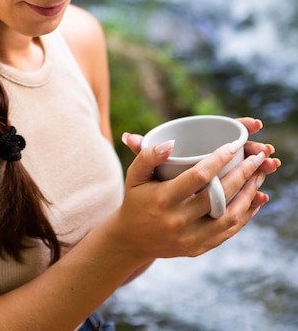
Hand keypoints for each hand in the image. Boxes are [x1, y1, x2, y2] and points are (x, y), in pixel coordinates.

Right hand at [117, 120, 279, 260]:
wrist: (132, 239)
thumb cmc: (135, 199)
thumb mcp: (134, 175)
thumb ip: (148, 156)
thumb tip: (170, 143)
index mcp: (163, 199)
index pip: (198, 177)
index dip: (219, 159)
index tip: (234, 145)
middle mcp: (178, 221)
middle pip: (220, 196)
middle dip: (243, 174)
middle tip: (257, 157)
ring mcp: (190, 237)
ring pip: (230, 216)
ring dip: (249, 195)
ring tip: (260, 175)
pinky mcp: (199, 248)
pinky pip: (228, 231)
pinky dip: (245, 215)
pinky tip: (255, 199)